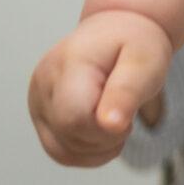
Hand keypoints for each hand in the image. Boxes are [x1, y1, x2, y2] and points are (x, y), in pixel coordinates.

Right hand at [29, 10, 170, 166]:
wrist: (116, 32)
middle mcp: (43, 84)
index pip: (74, 117)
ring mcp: (37, 102)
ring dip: (99, 147)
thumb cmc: (133, 43)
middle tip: (125, 111)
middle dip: (107, 137)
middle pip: (68, 136)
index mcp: (68, 64)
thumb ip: (128, 91)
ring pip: (63, 151)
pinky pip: (61, 152)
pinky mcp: (41, 118)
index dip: (107, 129)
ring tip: (116, 117)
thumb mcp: (145, 60)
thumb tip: (110, 125)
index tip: (129, 114)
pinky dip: (88, 152)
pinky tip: (105, 131)